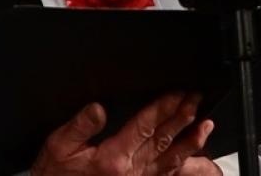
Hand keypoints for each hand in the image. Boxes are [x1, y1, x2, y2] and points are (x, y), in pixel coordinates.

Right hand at [32, 92, 217, 174]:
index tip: (178, 92)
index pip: (145, 126)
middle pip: (163, 140)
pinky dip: (185, 168)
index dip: (163, 107)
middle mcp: (131, 171)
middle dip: (182, 117)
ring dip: (190, 142)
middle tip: (196, 98)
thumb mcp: (58, 146)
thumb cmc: (55, 175)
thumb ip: (80, 125)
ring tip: (205, 125)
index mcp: (112, 158)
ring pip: (171, 160)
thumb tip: (99, 108)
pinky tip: (196, 160)